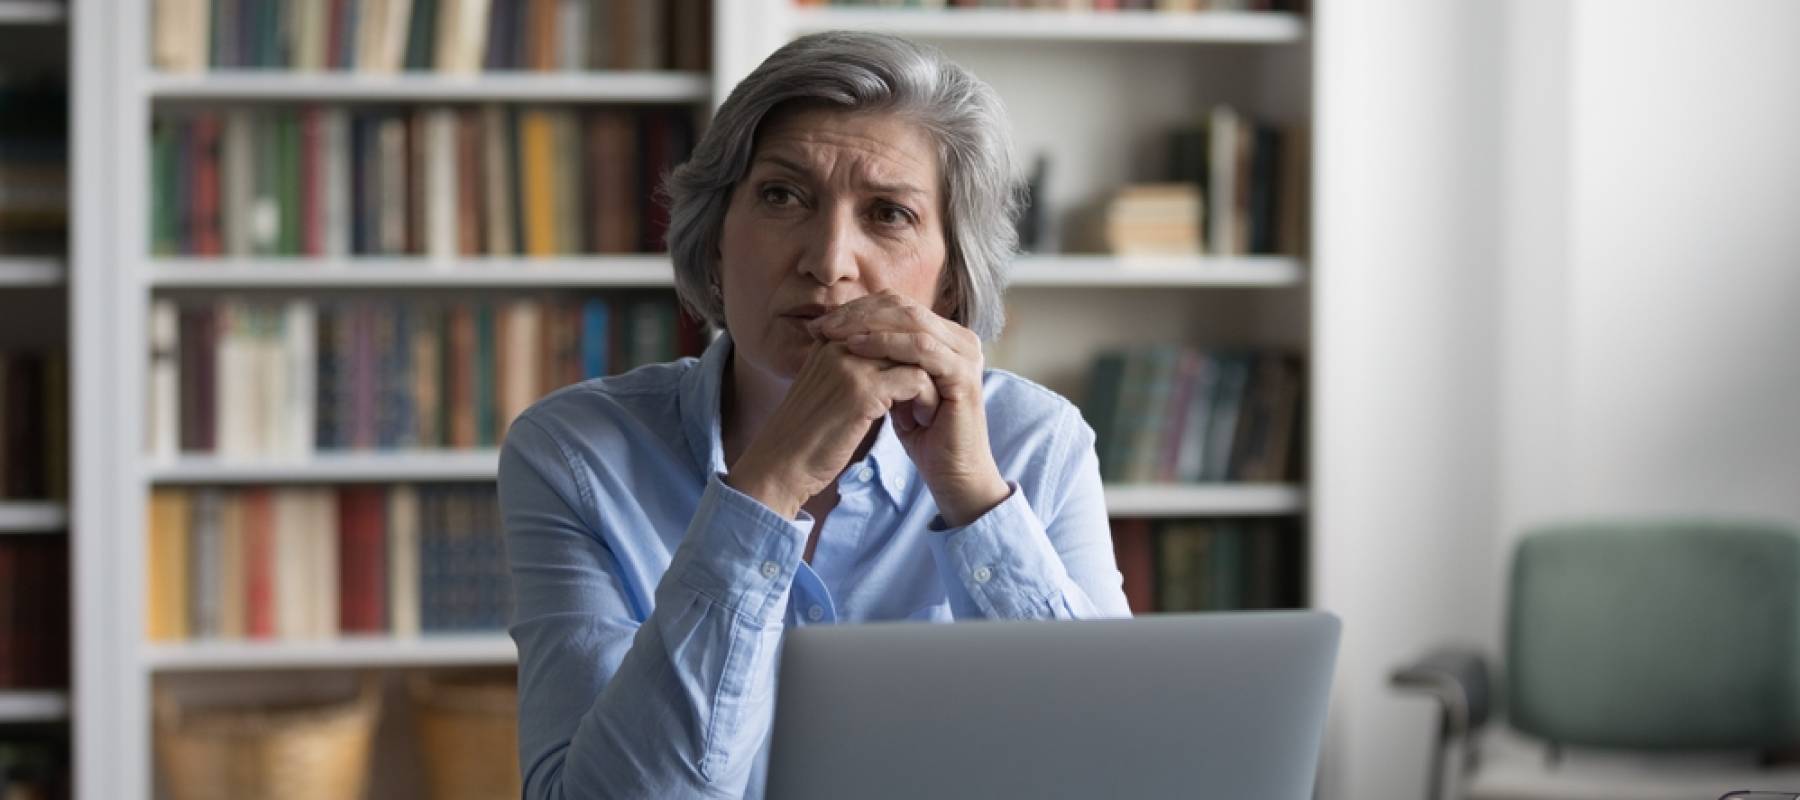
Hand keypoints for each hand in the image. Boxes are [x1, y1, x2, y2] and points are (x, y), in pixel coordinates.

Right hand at [726, 340, 938, 519]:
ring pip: (915, 353)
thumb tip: (887, 365)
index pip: (883, 319)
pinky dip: (926, 399)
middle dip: (923, 359)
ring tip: (926, 408)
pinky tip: (921, 421)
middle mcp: (838, 344)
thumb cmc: (804, 435)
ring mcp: (850, 365)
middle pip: (902, 331)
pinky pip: (916, 380)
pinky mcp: (863, 391)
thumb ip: (850, 369)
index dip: (907, 345)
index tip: (917, 375)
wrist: (779, 465)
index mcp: (829, 341)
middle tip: (930, 389)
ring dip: (930, 381)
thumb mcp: (826, 390)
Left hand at [808, 291, 1010, 526]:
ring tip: (834, 333)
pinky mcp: (964, 374)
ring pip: (912, 322)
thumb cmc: (921, 433)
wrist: (951, 472)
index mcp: (947, 338)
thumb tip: (841, 332)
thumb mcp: (895, 386)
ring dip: (868, 324)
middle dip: (860, 313)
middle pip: (905, 308)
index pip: (900, 307)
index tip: (822, 321)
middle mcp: (961, 340)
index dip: (860, 309)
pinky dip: (886, 344)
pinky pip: (921, 348)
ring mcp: (966, 355)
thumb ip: (881, 357)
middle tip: (824, 323)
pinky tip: (856, 348)